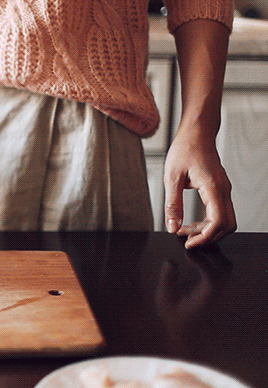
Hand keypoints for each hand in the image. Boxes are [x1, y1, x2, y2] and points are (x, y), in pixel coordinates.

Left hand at [163, 126, 235, 248]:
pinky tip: (190, 223)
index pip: (218, 222)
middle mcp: (223, 190)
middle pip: (226, 226)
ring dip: (207, 230)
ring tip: (185, 232)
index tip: (188, 243)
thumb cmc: (185, 150)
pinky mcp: (220, 189)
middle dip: (208, 237)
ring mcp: (224, 190)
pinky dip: (208, 222)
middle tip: (186, 240)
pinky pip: (220, 212)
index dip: (205, 237)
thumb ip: (173, 204)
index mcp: (213, 188)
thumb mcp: (171, 178)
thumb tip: (172, 227)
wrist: (196, 133)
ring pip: (225, 220)